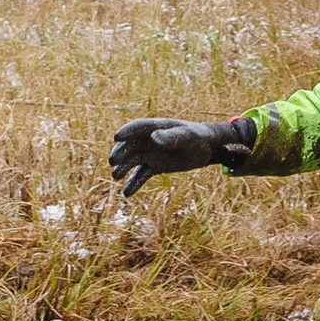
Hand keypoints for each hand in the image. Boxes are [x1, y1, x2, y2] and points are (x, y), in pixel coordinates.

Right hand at [109, 116, 254, 196]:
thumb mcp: (187, 137)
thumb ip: (172, 137)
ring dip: (123, 168)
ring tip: (116, 176)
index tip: (117, 137)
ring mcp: (150, 154)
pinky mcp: (154, 167)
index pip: (137, 128)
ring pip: (132, 161)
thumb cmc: (197, 138)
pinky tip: (127, 193)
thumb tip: (154, 138)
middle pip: (129, 146)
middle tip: (113, 162)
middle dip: (120, 153)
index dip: (126, 132)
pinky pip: (141, 175)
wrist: (206, 149)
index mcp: (155, 127)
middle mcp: (148, 140)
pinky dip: (133, 183)